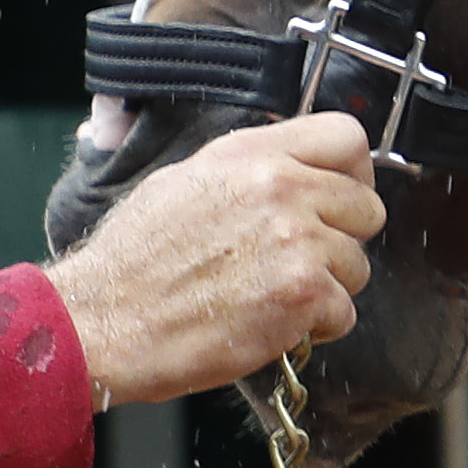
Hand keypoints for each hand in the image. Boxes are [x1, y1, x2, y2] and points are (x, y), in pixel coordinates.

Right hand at [47, 113, 384, 406]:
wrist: (101, 321)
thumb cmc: (133, 263)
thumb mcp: (185, 182)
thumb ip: (248, 171)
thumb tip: (289, 173)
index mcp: (251, 155)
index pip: (347, 138)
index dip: (354, 176)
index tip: (341, 202)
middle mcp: (280, 188)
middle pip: (367, 208)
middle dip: (343, 241)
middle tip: (304, 263)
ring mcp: (296, 240)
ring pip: (358, 267)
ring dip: (326, 290)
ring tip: (272, 298)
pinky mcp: (301, 293)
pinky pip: (344, 313)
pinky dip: (314, 330)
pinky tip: (271, 325)